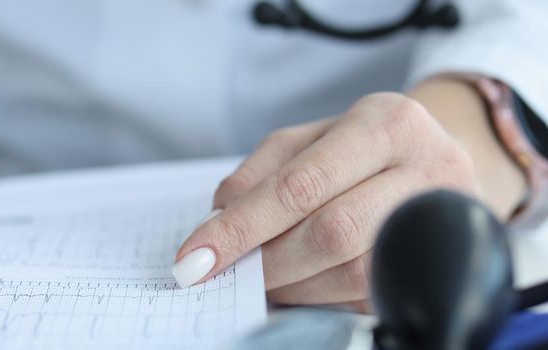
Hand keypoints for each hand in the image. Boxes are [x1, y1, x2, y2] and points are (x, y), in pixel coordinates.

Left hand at [171, 92, 481, 311]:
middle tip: (225, 272)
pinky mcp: (439, 264)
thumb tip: (218, 220)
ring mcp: (442, 221)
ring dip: (290, 284)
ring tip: (261, 276)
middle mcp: (428, 168)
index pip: (301, 184)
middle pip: (331, 232)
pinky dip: (317, 296)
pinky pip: (366, 295)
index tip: (195, 257)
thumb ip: (259, 174)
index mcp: (387, 124)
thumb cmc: (361, 150)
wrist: (439, 162)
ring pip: (351, 272)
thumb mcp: (308, 140)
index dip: (242, 226)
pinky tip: (295, 285)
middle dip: (266, 260)